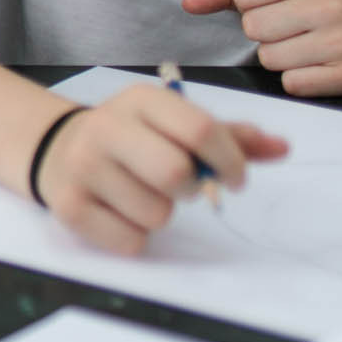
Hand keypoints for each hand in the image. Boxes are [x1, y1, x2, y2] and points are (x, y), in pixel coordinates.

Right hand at [34, 83, 288, 253]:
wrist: (57, 148)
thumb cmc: (133, 137)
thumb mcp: (174, 124)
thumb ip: (229, 136)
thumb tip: (283, 147)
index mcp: (140, 100)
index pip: (201, 129)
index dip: (231, 160)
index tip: (236, 177)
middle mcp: (105, 127)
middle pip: (177, 174)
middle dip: (192, 188)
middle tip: (184, 186)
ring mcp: (83, 167)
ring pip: (156, 213)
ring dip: (162, 213)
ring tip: (142, 193)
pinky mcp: (69, 206)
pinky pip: (131, 240)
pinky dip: (136, 235)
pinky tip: (120, 211)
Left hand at [183, 0, 341, 96]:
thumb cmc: (322, 4)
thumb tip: (189, 3)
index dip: (251, 5)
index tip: (276, 5)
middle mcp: (329, 5)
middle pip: (254, 28)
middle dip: (264, 33)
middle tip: (291, 28)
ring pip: (269, 59)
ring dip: (279, 57)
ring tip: (304, 45)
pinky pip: (292, 84)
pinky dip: (298, 78)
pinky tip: (316, 64)